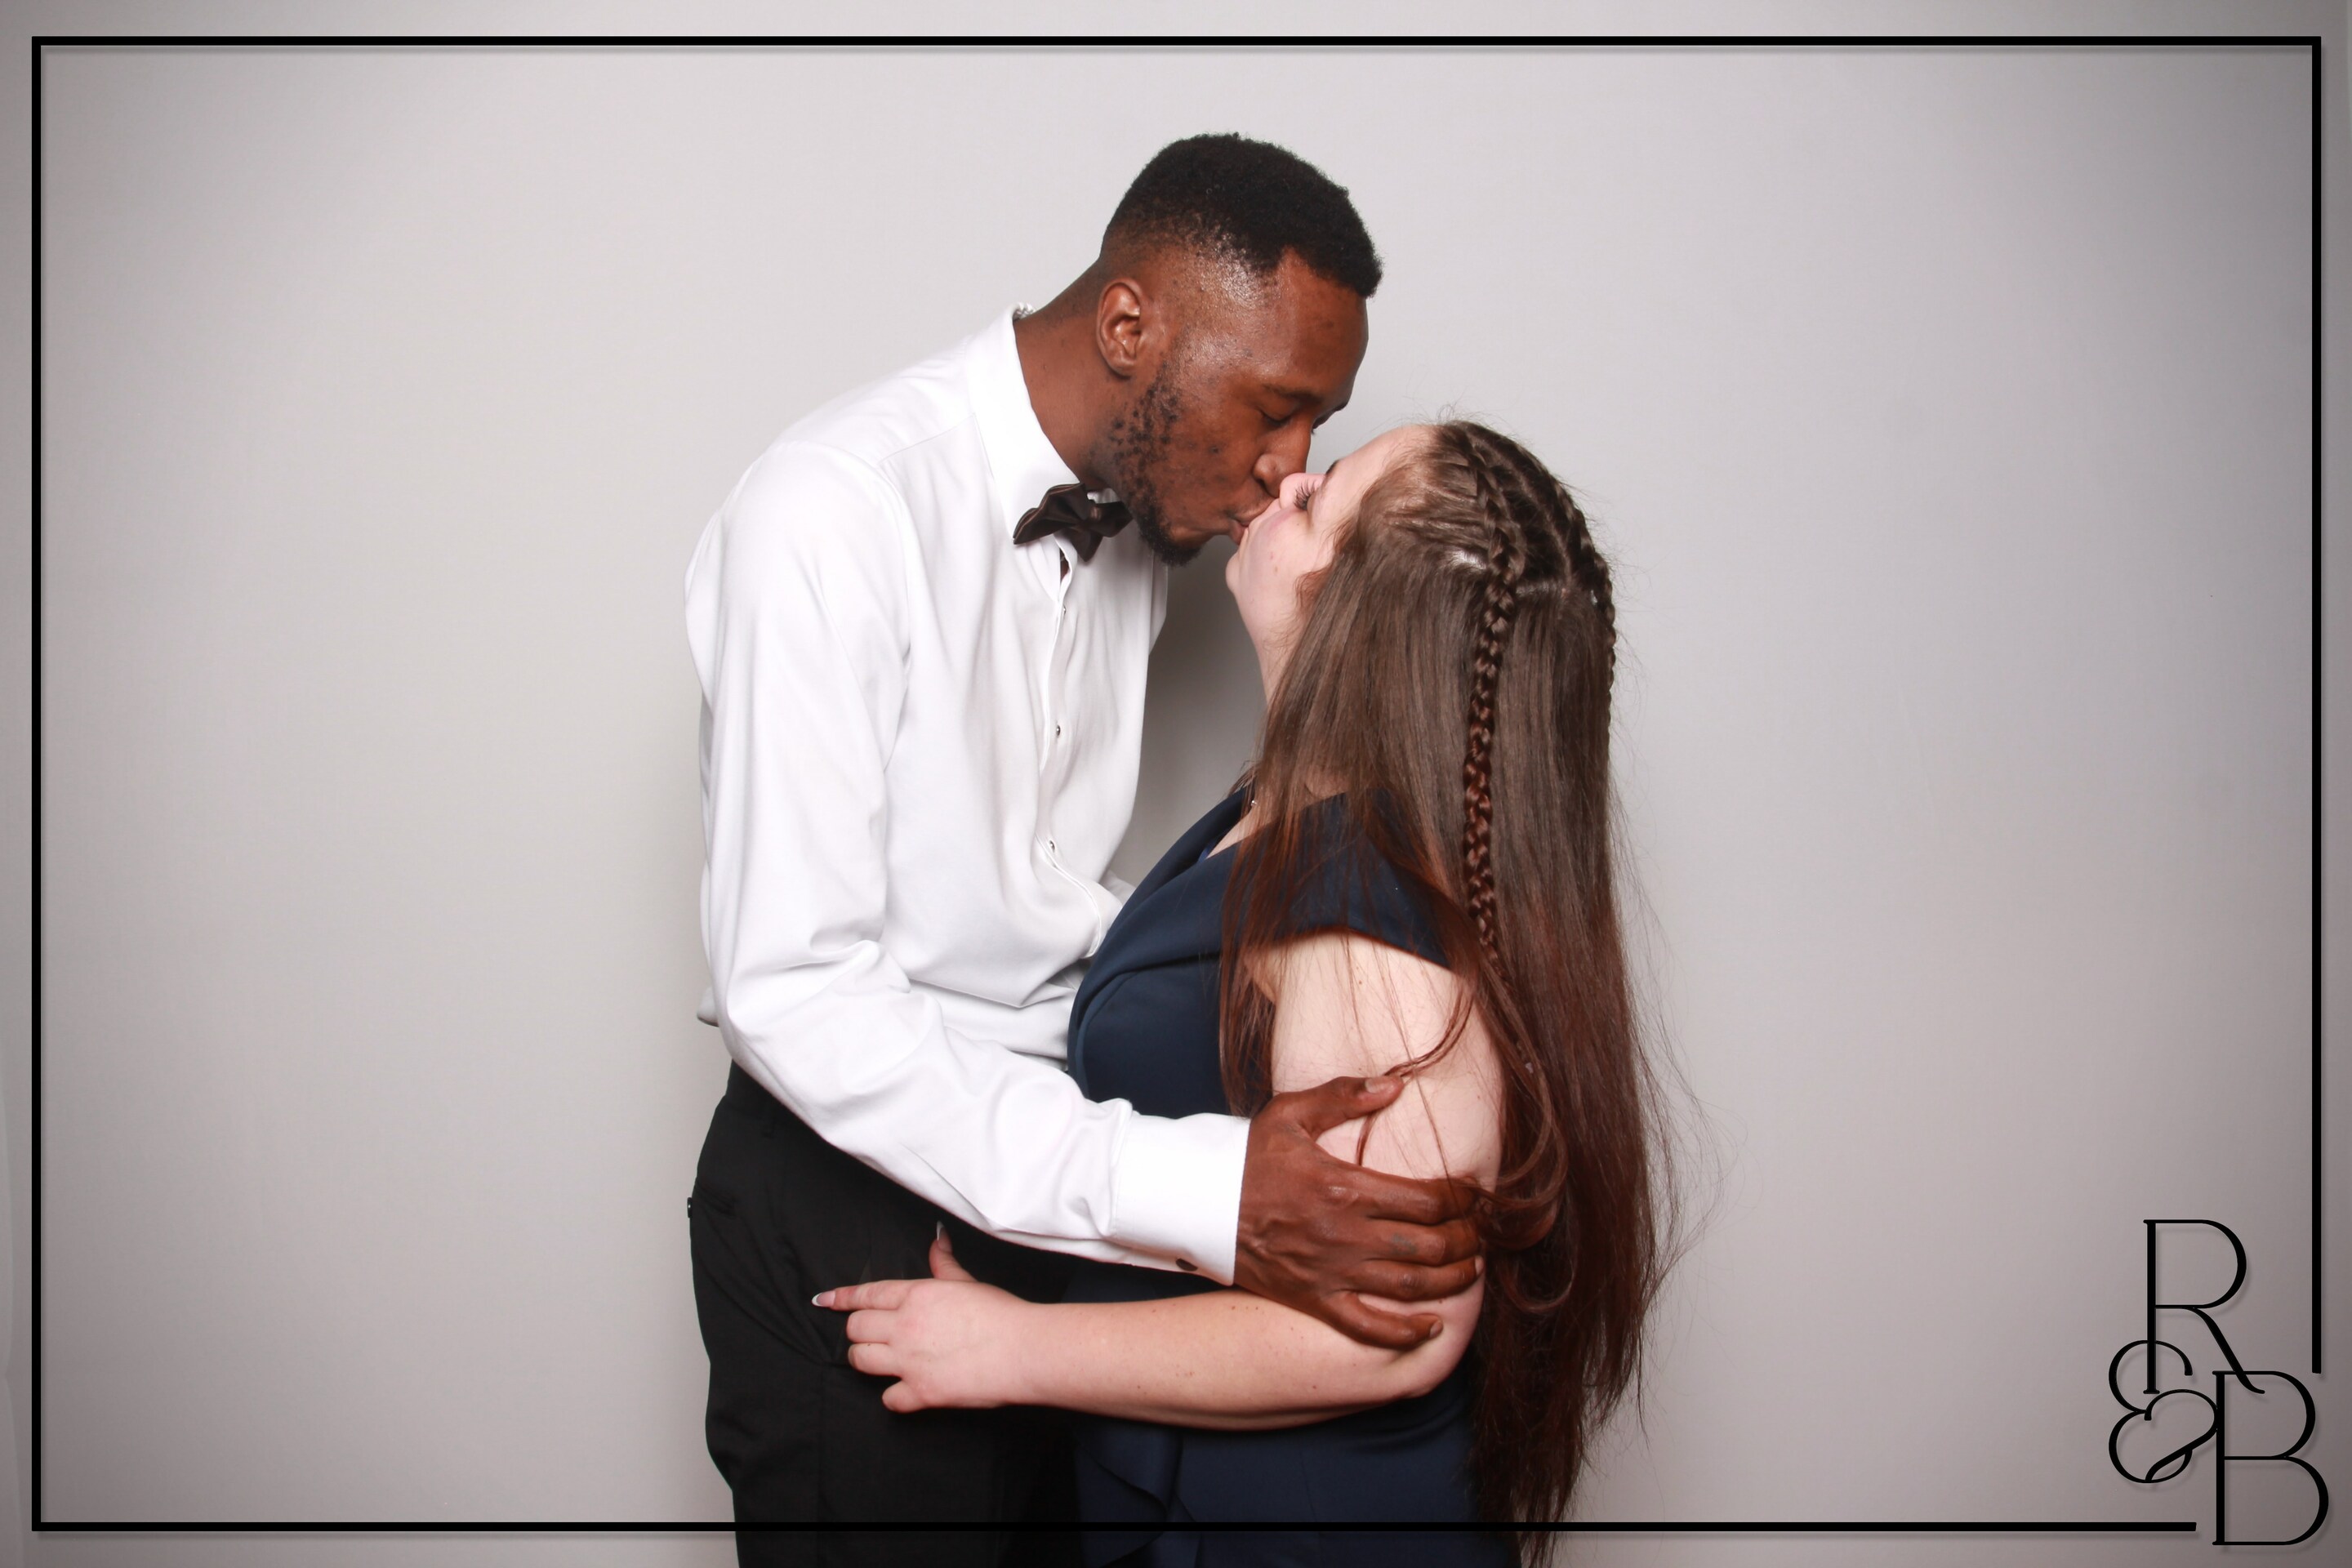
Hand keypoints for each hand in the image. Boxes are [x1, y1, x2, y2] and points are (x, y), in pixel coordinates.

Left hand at [814, 1228, 1034, 1412]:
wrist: (1022, 1350)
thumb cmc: (1001, 1314)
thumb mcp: (967, 1283)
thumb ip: (944, 1264)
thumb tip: (937, 1240)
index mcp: (916, 1295)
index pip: (866, 1294)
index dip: (841, 1298)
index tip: (824, 1301)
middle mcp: (905, 1326)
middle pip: (856, 1329)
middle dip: (856, 1331)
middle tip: (868, 1334)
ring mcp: (909, 1361)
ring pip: (861, 1361)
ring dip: (865, 1360)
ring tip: (878, 1360)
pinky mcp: (920, 1393)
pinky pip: (888, 1399)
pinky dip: (893, 1397)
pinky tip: (904, 1391)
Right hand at [1233, 1075, 1484, 1349]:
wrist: (1199, 1205)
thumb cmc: (1247, 1157)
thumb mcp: (1290, 1113)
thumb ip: (1345, 1096)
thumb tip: (1397, 1085)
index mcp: (1345, 1187)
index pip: (1427, 1200)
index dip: (1463, 1200)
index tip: (1476, 1196)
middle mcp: (1345, 1235)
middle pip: (1428, 1246)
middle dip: (1466, 1241)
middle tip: (1481, 1233)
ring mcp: (1331, 1273)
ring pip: (1409, 1287)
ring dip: (1451, 1281)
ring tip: (1471, 1270)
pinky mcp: (1315, 1300)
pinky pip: (1368, 1327)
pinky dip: (1405, 1333)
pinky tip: (1432, 1326)